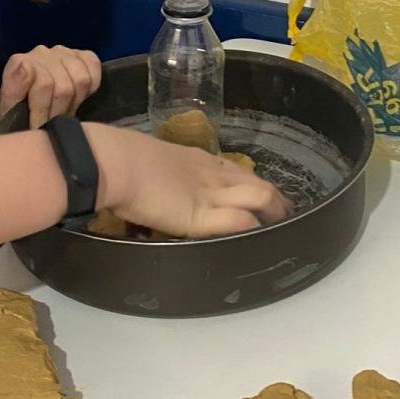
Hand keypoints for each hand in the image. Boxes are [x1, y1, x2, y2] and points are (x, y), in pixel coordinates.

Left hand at [0, 46, 101, 132]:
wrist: (24, 105)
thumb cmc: (15, 114)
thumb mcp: (6, 112)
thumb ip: (12, 92)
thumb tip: (24, 68)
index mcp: (18, 63)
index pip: (42, 84)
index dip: (41, 111)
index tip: (37, 128)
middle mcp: (40, 53)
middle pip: (63, 87)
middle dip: (58, 114)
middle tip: (51, 126)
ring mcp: (61, 52)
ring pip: (80, 80)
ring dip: (74, 103)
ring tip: (63, 114)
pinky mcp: (79, 54)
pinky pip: (93, 65)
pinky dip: (91, 86)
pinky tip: (79, 97)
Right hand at [86, 123, 290, 237]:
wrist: (115, 163)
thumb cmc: (121, 159)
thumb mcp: (149, 161)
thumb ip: (161, 175)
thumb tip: (154, 186)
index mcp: (197, 160)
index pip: (234, 170)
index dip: (251, 183)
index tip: (259, 194)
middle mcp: (211, 174)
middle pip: (257, 182)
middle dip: (275, 199)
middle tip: (284, 214)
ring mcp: (210, 193)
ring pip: (260, 197)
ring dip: (275, 212)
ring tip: (283, 228)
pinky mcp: (202, 216)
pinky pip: (240, 221)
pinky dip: (253, 229)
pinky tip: (261, 239)